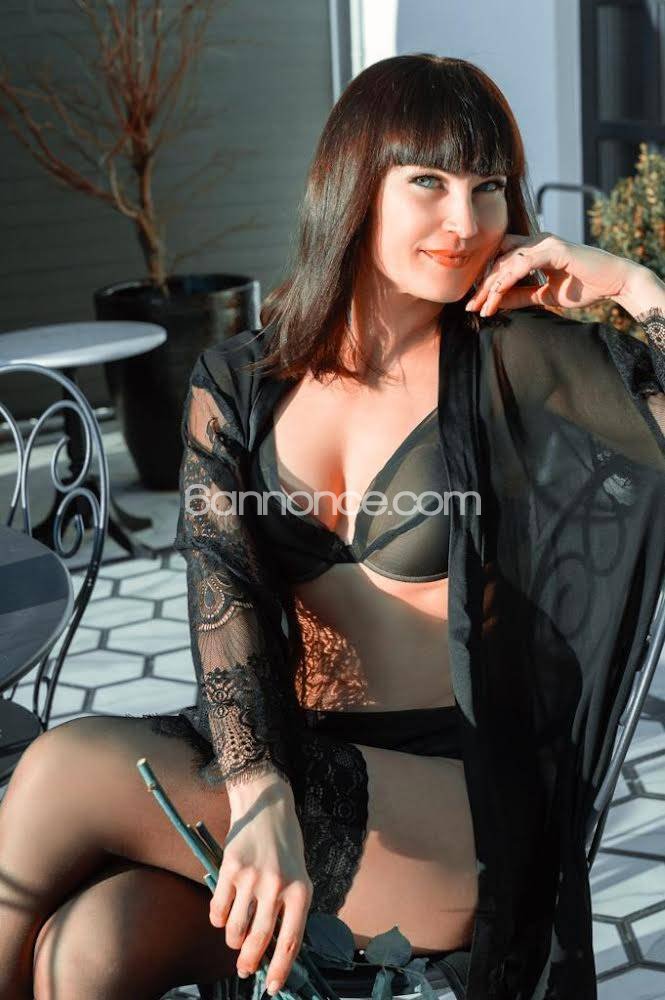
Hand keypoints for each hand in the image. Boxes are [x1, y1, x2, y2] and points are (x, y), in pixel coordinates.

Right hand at [210, 796, 312, 994]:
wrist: (268, 805)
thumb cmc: (285, 846)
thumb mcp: (299, 876)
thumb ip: (289, 909)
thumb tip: (274, 950)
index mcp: (301, 891)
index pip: (290, 943)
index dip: (280, 970)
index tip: (272, 988)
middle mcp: (278, 886)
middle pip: (259, 940)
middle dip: (249, 963)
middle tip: (245, 971)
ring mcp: (252, 877)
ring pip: (235, 930)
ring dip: (233, 941)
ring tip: (236, 937)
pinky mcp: (230, 868)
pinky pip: (218, 910)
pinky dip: (219, 920)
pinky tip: (224, 914)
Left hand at [465, 231, 643, 316]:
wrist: (614, 282)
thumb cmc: (584, 286)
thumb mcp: (545, 295)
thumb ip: (522, 295)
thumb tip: (496, 301)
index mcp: (535, 249)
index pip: (502, 262)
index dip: (486, 282)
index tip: (475, 304)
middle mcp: (537, 242)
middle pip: (499, 261)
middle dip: (483, 286)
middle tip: (470, 307)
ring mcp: (546, 243)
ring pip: (507, 263)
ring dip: (491, 287)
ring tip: (481, 307)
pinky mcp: (554, 249)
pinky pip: (522, 264)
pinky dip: (507, 280)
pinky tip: (496, 294)